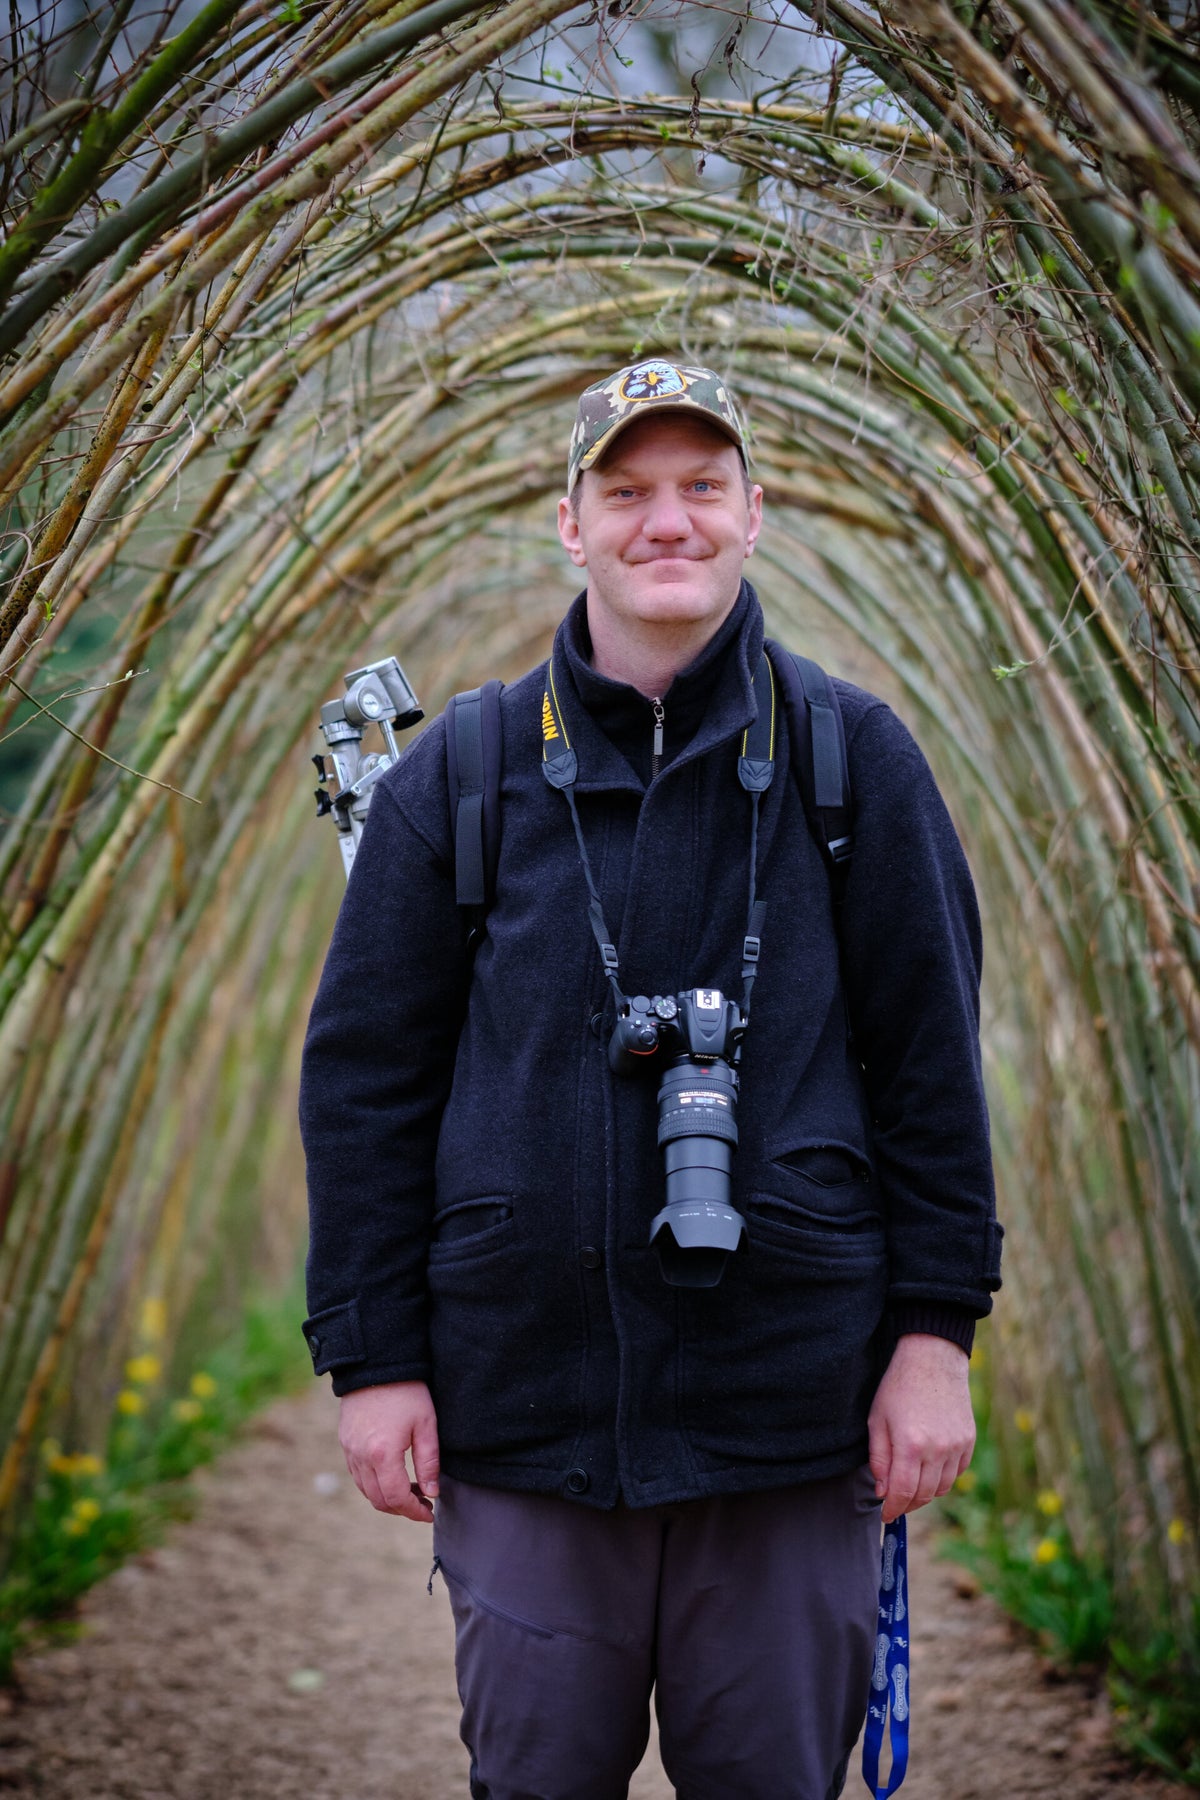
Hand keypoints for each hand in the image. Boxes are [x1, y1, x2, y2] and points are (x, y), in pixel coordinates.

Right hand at [338, 1380, 440, 1522]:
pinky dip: (373, 1484)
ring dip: (387, 1497)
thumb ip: (429, 1462)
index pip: (397, 1498)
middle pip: (379, 1500)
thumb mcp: (426, 1424)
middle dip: (402, 1508)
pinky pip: (357, 1475)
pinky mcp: (345, 1442)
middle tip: (423, 1503)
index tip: (430, 1512)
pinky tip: (391, 1474)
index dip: (414, 1511)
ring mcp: (349, 1450)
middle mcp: (361, 1457)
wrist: (375, 1364)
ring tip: (411, 1489)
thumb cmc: (406, 1391)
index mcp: (383, 1454)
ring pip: (366, 1490)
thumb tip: (432, 1492)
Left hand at [868, 1333, 974, 1523]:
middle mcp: (937, 1449)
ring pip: (942, 1488)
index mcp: (910, 1444)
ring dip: (925, 1493)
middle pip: (924, 1495)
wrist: (932, 1358)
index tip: (886, 1515)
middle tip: (895, 1502)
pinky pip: (956, 1473)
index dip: (892, 1509)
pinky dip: (942, 1478)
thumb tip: (883, 1491)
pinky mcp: (969, 1440)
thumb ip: (879, 1459)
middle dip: (907, 1504)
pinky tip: (929, 1468)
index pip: (902, 1493)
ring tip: (911, 1485)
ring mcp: (957, 1445)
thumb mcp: (877, 1420)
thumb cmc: (899, 1387)